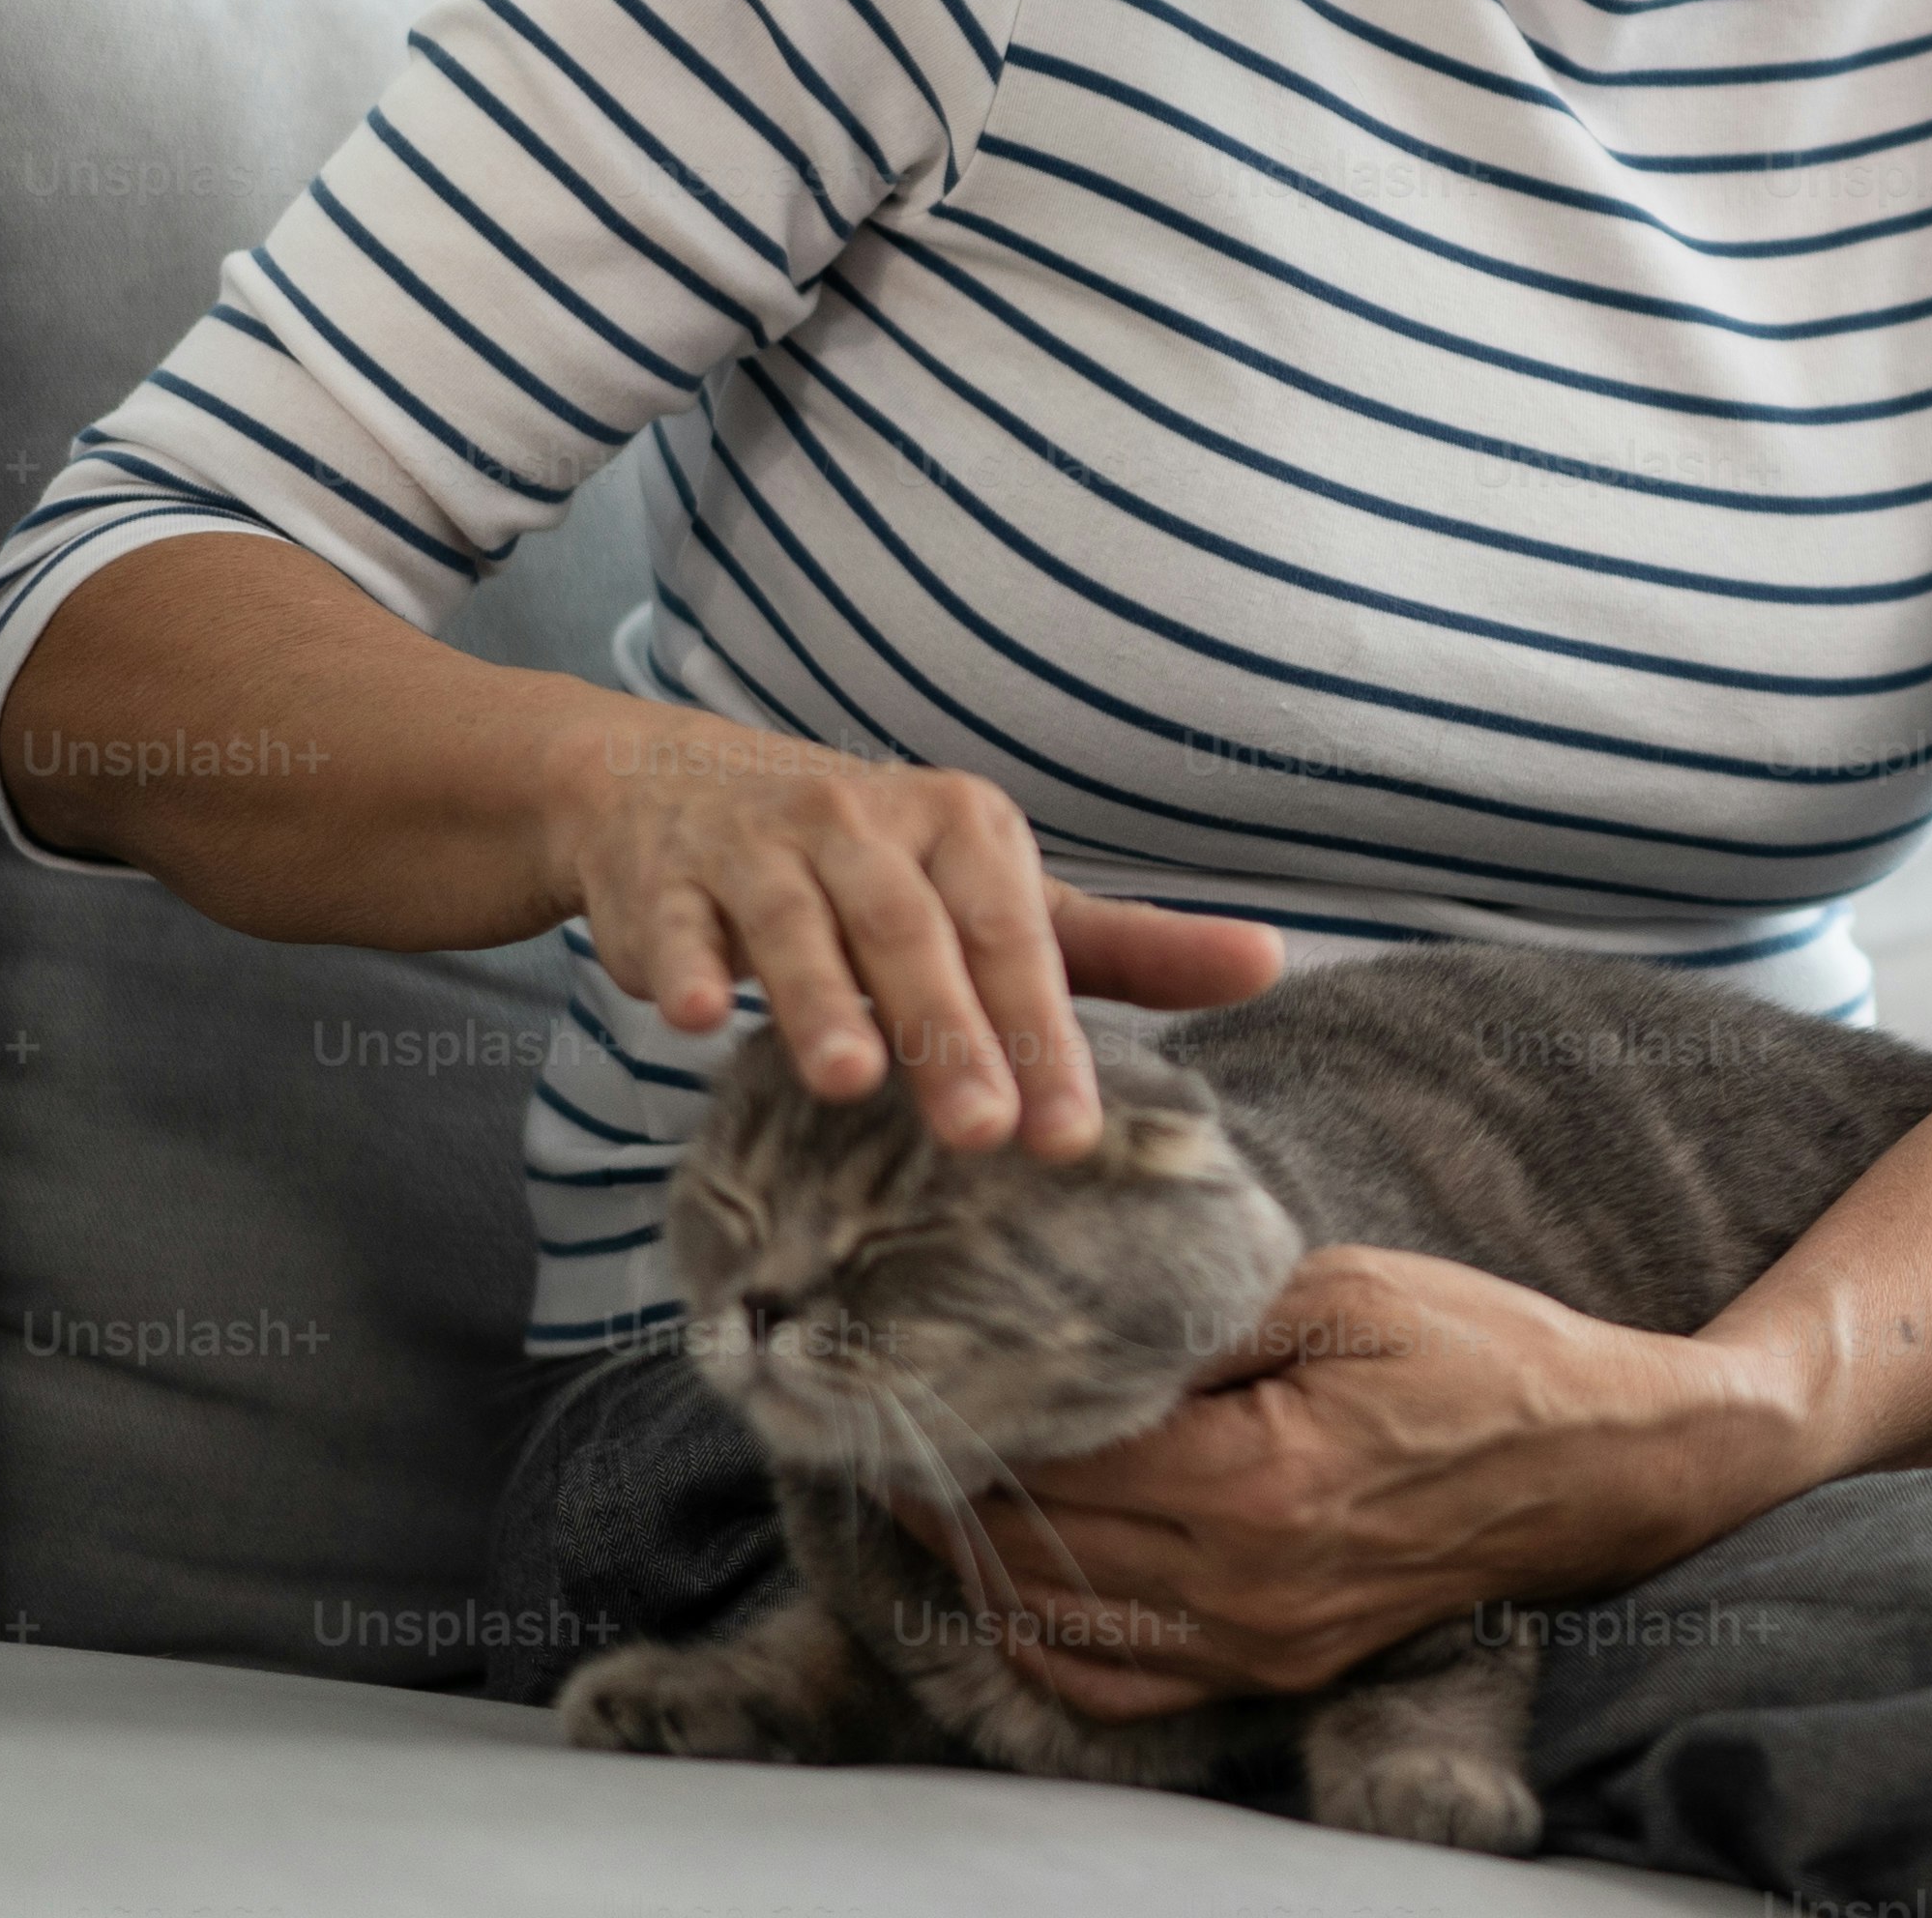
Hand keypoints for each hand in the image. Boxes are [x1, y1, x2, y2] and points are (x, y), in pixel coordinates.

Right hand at [537, 709, 1280, 1155]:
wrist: (683, 793)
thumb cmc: (878, 866)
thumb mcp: (999, 893)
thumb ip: (1126, 946)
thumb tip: (1270, 961)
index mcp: (962, 826)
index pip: (1015, 938)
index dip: (1044, 1035)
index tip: (1072, 1138)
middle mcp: (862, 821)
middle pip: (913, 935)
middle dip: (948, 1034)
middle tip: (983, 1133)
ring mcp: (755, 845)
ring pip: (795, 924)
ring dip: (819, 997)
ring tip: (849, 1079)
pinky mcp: (661, 876)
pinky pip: (674, 922)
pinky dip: (685, 962)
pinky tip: (698, 1014)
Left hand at [912, 1247, 1805, 1716]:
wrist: (1600, 1468)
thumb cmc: (1482, 1357)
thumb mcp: (1345, 1291)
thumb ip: (1206, 1316)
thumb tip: (1081, 1322)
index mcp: (1257, 1481)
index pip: (1061, 1462)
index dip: (972, 1418)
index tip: (915, 1370)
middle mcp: (1244, 1588)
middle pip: (1039, 1550)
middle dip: (949, 1490)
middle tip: (888, 1424)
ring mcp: (1260, 1646)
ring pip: (1058, 1627)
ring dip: (977, 1564)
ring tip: (927, 1492)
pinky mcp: (1277, 1671)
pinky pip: (1119, 1682)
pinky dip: (1043, 1640)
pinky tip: (1010, 1582)